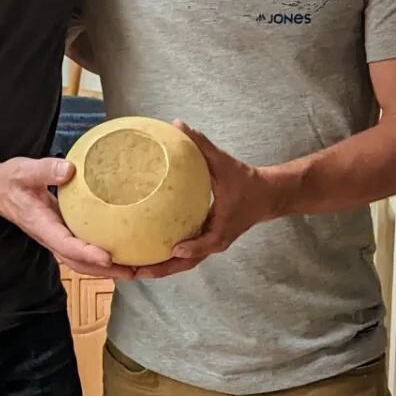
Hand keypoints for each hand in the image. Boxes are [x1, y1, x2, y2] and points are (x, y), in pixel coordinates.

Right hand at [0, 156, 135, 279]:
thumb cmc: (12, 181)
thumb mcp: (25, 171)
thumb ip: (46, 170)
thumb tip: (70, 169)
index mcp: (43, 226)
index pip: (67, 245)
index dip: (87, 254)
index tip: (108, 257)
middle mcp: (52, 239)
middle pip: (81, 264)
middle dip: (108, 271)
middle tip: (136, 271)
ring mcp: (58, 239)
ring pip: (85, 263)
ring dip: (110, 269)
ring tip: (139, 268)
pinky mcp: (64, 235)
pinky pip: (86, 251)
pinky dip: (105, 257)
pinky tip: (125, 251)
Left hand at [134, 121, 280, 278]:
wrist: (267, 197)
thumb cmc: (246, 182)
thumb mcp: (225, 163)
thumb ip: (202, 145)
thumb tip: (179, 124)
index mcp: (222, 228)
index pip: (206, 243)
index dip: (191, 248)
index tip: (173, 248)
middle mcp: (214, 242)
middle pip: (184, 264)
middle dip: (159, 270)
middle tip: (132, 271)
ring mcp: (207, 245)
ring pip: (181, 264)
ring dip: (157, 269)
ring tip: (129, 270)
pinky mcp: (203, 242)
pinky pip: (181, 255)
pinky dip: (162, 259)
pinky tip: (140, 255)